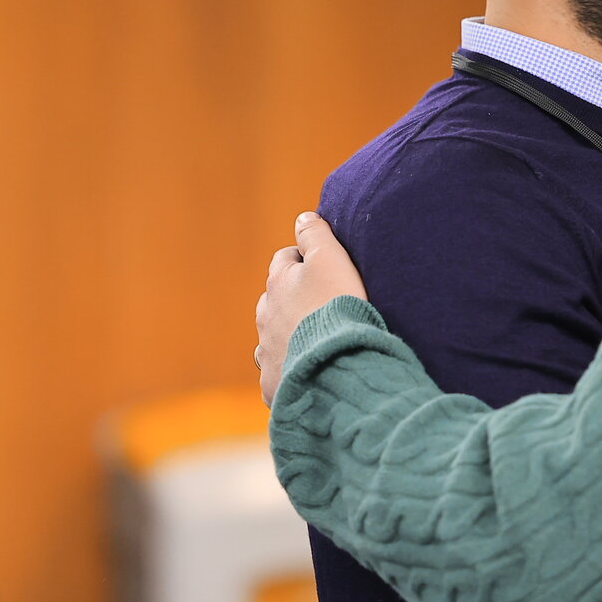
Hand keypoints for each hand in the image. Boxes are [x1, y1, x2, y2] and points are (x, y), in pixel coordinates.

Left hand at [256, 212, 366, 405]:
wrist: (335, 364)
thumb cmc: (336, 306)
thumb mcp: (330, 258)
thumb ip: (315, 234)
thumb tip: (302, 217)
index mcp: (278, 283)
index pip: (285, 260)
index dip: (304, 259)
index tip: (324, 265)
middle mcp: (265, 317)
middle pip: (275, 299)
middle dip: (293, 298)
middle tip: (323, 304)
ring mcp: (267, 353)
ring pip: (274, 337)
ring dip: (290, 335)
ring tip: (318, 340)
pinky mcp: (274, 384)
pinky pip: (280, 372)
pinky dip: (292, 368)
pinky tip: (312, 371)